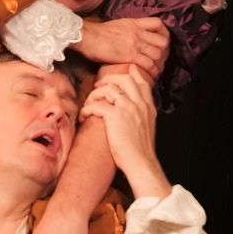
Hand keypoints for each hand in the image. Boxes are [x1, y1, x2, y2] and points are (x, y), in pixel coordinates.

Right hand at [70, 17, 167, 79]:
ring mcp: (136, 44)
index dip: (164, 34)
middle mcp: (138, 32)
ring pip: (158, 54)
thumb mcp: (118, 25)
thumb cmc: (98, 33)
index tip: (162, 43)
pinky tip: (149, 75)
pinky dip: (152, 71)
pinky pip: (149, 64)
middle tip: (160, 59)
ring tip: (155, 69)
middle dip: (164, 52)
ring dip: (159, 63)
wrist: (88, 37)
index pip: (159, 24)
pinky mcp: (131, 56)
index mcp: (135, 23)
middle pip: (163, 41)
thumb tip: (134, 38)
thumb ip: (130, 30)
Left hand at [79, 66, 170, 198]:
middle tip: (99, 86)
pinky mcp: (115, 116)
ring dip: (95, 94)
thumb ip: (140, 114)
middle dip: (109, 79)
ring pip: (109, 88)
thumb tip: (128, 109)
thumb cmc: (140, 151)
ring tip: (89, 102)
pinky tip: (84, 115)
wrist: (141, 163)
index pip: (142, 82)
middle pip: (124, 79)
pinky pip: (97, 104)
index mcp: (148, 107)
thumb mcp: (147, 127)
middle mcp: (139, 104)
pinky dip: (87, 108)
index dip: (132, 72)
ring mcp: (128, 108)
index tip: (124, 70)